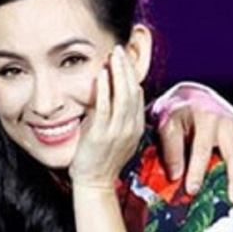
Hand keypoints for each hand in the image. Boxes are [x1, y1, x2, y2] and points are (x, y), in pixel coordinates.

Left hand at [69, 46, 144, 189]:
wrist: (95, 182)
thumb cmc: (101, 158)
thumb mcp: (116, 135)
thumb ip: (118, 116)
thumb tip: (111, 96)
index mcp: (135, 126)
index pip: (138, 94)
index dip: (132, 75)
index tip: (125, 59)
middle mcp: (130, 127)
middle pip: (133, 90)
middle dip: (127, 68)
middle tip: (120, 49)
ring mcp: (117, 131)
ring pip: (122, 96)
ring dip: (118, 73)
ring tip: (113, 55)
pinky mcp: (101, 135)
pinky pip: (105, 108)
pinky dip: (105, 89)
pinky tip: (102, 75)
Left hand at [155, 87, 232, 202]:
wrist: (192, 96)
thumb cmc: (176, 112)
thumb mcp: (166, 123)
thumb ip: (170, 148)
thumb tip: (175, 176)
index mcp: (205, 118)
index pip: (202, 149)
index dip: (197, 171)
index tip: (192, 190)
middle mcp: (226, 123)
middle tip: (232, 199)